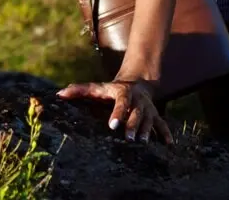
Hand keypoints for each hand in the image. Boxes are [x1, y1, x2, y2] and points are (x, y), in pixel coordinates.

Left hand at [56, 79, 171, 143]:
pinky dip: (166, 134)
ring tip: (144, 143)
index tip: (112, 125)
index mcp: (123, 92)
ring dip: (148, 131)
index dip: (118, 112)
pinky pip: (162, 125)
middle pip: (137, 112)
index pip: (121, 100)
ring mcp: (148, 108)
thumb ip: (79, 90)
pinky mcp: (155, 116)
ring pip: (150, 119)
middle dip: (134, 125)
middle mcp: (138, 100)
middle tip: (129, 139)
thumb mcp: (96, 88)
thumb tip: (59, 95)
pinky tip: (169, 145)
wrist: (136, 82)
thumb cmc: (110, 90)